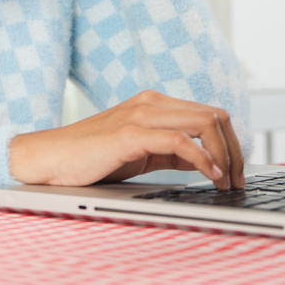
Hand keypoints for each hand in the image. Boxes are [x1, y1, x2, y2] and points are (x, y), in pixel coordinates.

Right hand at [7, 90, 245, 190]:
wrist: (47, 160)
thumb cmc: (89, 159)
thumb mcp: (140, 153)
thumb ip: (172, 151)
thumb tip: (208, 162)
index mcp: (153, 104)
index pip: (210, 113)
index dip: (232, 143)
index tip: (237, 173)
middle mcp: (150, 102)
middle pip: (215, 115)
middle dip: (236, 150)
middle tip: (237, 182)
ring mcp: (139, 115)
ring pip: (204, 122)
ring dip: (225, 155)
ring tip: (226, 182)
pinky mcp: (129, 134)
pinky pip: (181, 141)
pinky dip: (203, 159)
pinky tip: (210, 176)